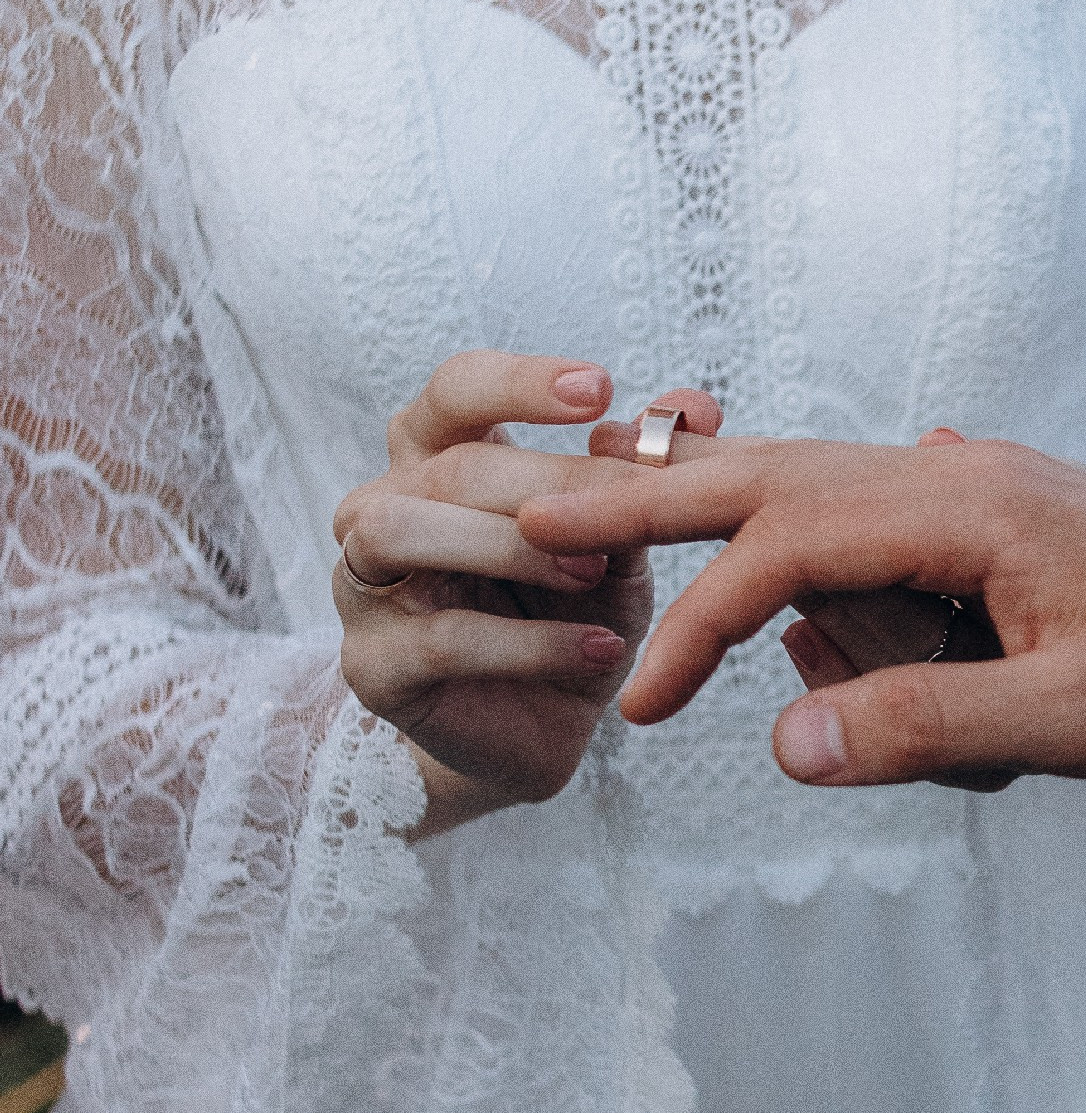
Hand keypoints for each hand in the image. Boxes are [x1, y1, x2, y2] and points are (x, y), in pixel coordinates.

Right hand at [332, 354, 719, 833]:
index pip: (456, 391)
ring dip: (510, 546)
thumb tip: (697, 402)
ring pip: (403, 531)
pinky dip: (529, 642)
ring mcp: (361, 587)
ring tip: (594, 573)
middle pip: (449, 466)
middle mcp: (380, 507)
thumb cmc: (571, 614)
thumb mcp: (620, 540)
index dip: (521, 383)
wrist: (542, 729)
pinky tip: (598, 650)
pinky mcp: (372, 667)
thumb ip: (644, 474)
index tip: (602, 388)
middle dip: (547, 483)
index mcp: (436, 459)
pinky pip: (441, 639)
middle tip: (631, 507)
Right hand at [515, 434, 1085, 795]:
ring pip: (818, 506)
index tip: (642, 711)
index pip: (788, 544)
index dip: (701, 621)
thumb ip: (927, 729)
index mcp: (973, 504)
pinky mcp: (992, 534)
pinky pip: (875, 549)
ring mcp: (977, 495)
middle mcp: (962, 475)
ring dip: (764, 576)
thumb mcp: (1079, 726)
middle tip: (530, 510)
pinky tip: (867, 676)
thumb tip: (780, 743)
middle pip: (772, 476)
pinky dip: (838, 601)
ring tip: (698, 594)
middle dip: (654, 501)